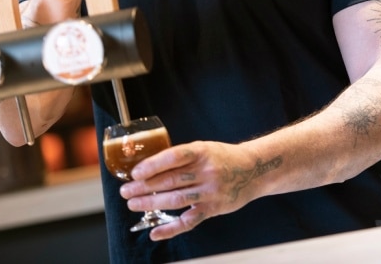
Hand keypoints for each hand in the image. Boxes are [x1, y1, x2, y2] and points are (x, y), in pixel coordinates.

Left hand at [120, 141, 267, 239]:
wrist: (254, 169)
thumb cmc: (224, 158)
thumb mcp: (205, 148)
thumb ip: (182, 157)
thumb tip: (148, 167)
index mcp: (202, 152)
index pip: (174, 157)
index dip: (153, 165)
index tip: (135, 173)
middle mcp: (207, 171)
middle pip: (171, 180)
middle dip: (144, 187)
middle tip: (126, 191)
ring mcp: (211, 191)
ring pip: (176, 200)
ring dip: (152, 203)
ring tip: (133, 204)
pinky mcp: (214, 208)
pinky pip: (189, 221)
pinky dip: (171, 229)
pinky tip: (155, 232)